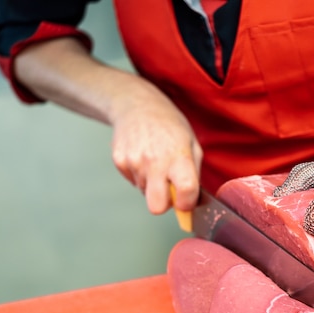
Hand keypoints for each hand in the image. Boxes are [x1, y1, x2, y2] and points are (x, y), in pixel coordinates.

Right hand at [109, 80, 202, 214]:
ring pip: (145, 193)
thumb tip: (193, 202)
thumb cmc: (168, 124)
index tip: (186, 201)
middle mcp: (155, 161)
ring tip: (154, 161)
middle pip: (156, 207)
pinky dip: (139, 174)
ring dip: (152, 184)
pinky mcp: (119, 162)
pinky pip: (133, 182)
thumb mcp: (191, 143)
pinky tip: (142, 156)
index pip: (185, 191)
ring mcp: (134, 162)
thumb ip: (194, 174)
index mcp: (178, 156)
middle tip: (168, 188)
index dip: (187, 203)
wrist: (136, 104)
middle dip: (164, 204)